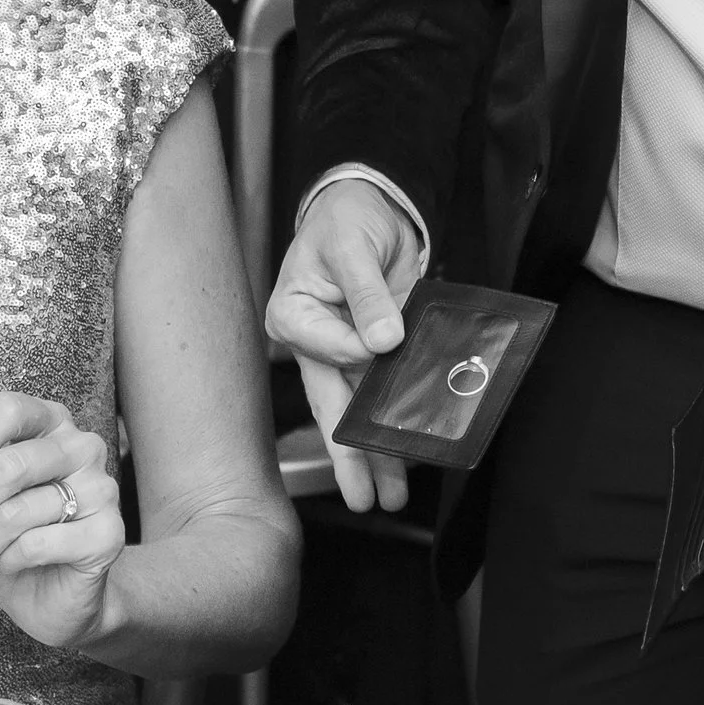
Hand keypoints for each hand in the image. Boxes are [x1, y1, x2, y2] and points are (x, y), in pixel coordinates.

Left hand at [0, 390, 123, 651]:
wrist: (42, 595)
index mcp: (50, 421)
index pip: (6, 408)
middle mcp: (83, 446)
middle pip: (8, 465)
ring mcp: (102, 488)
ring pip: (18, 511)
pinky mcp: (108, 533)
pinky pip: (37, 543)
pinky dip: (8, 561)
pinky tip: (10, 565)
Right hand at [264, 178, 425, 511]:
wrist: (374, 205)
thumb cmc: (347, 217)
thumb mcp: (351, 244)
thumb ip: (366, 293)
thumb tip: (384, 340)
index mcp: (293, 315)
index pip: (325, 348)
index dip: (355, 352)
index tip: (383, 344)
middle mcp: (314, 342)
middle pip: (331, 404)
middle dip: (351, 455)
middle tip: (366, 499)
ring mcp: (344, 351)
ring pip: (357, 410)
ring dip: (375, 453)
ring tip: (390, 496)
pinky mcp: (374, 353)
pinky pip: (384, 392)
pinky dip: (396, 422)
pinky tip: (409, 455)